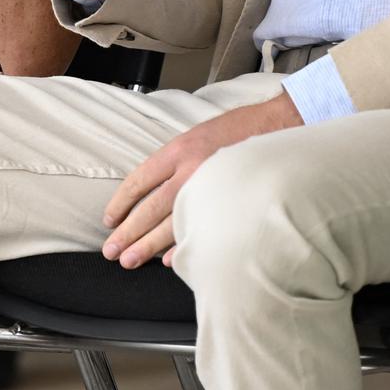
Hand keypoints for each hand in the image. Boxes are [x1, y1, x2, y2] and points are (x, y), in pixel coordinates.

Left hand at [101, 94, 302, 268]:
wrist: (279, 129)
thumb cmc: (238, 133)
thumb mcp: (197, 138)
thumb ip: (174, 164)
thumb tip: (150, 194)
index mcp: (177, 151)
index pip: (138, 181)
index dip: (121, 203)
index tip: (110, 220)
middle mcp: (189, 171)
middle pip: (149, 208)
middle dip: (128, 232)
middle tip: (112, 251)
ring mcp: (210, 190)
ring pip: (170, 224)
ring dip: (147, 246)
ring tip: (129, 260)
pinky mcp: (229, 204)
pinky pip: (200, 230)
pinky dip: (184, 247)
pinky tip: (170, 260)